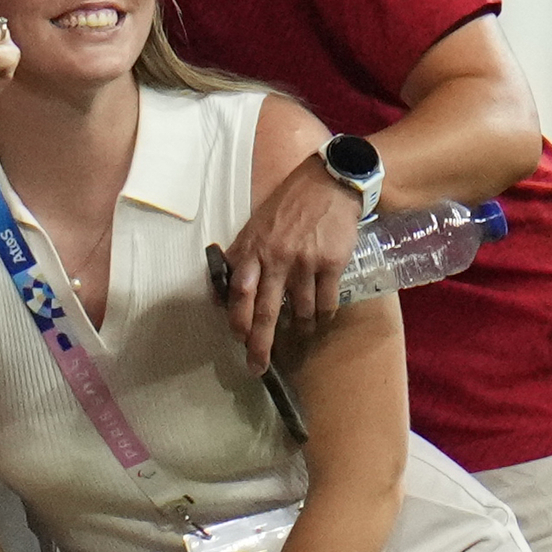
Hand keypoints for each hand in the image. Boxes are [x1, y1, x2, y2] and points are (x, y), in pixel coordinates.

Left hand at [219, 147, 369, 363]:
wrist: (329, 184)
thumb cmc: (288, 205)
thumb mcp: (255, 225)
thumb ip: (239, 257)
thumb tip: (219, 292)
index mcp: (254, 248)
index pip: (238, 291)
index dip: (237, 319)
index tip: (238, 339)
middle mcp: (277, 258)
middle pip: (266, 311)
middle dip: (260, 345)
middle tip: (257, 367)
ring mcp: (306, 263)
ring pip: (300, 312)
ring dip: (298, 330)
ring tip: (298, 336)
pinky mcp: (332, 265)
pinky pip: (326, 302)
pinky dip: (323, 316)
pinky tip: (321, 319)